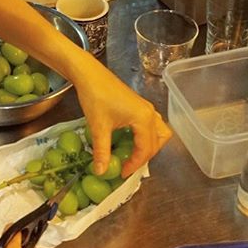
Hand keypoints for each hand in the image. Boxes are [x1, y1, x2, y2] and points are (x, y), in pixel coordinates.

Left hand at [72, 52, 171, 176]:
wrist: (89, 74)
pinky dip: (145, 136)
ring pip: (158, 132)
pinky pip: (150, 124)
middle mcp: (149, 113)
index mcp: (143, 119)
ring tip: (132, 154)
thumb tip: (101, 172)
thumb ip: (102, 151)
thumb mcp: (98, 127)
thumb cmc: (95, 97)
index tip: (122, 173)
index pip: (146, 149)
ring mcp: (145, 107)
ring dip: (149, 145)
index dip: (135, 164)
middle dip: (145, 156)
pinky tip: (129, 140)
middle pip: (158, 141)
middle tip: (128, 165)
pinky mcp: (138, 104)